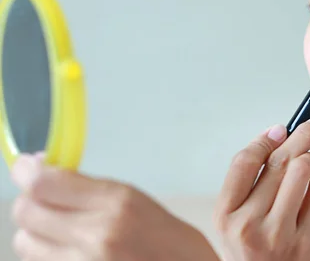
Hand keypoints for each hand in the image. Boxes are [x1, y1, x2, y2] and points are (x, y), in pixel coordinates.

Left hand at [10, 154, 219, 260]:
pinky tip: (71, 251)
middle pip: (26, 211)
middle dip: (32, 200)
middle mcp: (96, 235)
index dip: (27, 172)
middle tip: (48, 197)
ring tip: (61, 230)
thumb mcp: (139, 203)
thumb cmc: (175, 246)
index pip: (45, 184)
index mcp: (118, 204)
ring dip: (36, 232)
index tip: (28, 166)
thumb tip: (45, 171)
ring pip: (24, 242)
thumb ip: (92, 190)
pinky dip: (46, 255)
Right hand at [214, 114, 309, 260]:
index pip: (245, 161)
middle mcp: (248, 225)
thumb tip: (277, 136)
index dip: (265, 139)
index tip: (281, 128)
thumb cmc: (256, 252)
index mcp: (225, 215)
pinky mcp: (307, 243)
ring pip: (302, 170)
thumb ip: (250, 186)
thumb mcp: (238, 223)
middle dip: (302, 133)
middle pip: (278, 161)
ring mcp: (278, 235)